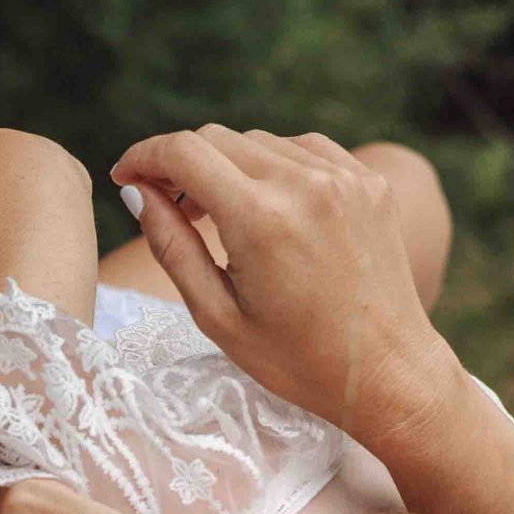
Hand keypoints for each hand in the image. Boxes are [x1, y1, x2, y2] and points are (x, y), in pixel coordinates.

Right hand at [111, 125, 460, 448]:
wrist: (389, 374)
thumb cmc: (298, 361)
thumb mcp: (218, 316)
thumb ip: (171, 245)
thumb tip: (135, 192)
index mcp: (262, 219)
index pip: (183, 152)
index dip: (142, 157)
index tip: (124, 178)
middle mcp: (305, 184)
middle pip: (217, 138)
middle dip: (179, 163)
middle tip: (164, 204)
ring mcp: (345, 177)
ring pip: (259, 141)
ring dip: (226, 165)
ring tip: (216, 212)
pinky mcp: (369, 182)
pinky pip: (304, 150)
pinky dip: (273, 166)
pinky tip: (266, 206)